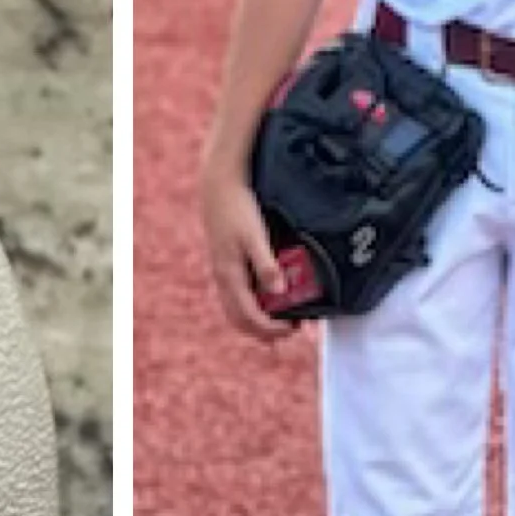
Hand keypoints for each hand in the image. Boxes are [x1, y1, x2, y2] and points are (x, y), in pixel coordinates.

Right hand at [200, 164, 299, 344]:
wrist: (219, 184)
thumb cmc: (238, 208)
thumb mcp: (255, 236)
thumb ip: (266, 265)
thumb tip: (278, 292)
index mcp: (230, 276)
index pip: (250, 318)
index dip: (272, 329)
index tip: (294, 328)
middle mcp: (223, 278)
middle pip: (240, 320)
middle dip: (263, 331)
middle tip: (289, 330)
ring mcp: (222, 271)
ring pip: (236, 308)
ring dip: (256, 319)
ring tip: (280, 318)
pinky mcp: (225, 262)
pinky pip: (236, 294)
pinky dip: (251, 304)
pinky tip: (266, 296)